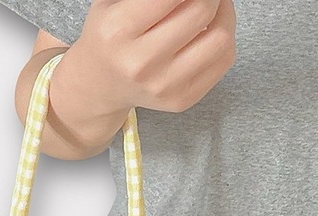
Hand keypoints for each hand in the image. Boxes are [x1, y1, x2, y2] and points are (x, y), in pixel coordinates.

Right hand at [59, 0, 236, 113]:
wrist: (98, 86)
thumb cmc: (110, 36)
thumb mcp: (114, 1)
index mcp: (118, 30)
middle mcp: (139, 63)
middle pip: (202, 10)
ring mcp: (162, 86)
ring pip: (221, 38)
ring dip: (223, 13)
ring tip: (209, 8)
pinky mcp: (180, 100)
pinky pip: (224, 60)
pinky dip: (223, 38)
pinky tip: (205, 33)